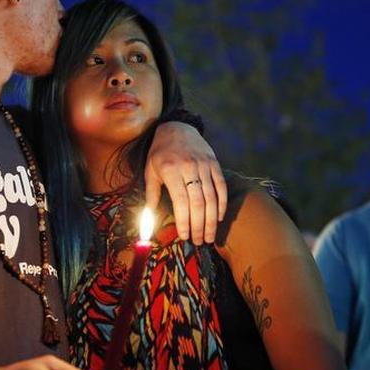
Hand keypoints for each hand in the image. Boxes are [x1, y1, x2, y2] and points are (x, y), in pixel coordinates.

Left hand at [145, 121, 227, 244]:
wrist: (176, 128)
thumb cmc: (159, 154)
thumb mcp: (150, 171)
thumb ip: (151, 195)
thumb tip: (148, 221)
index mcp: (171, 170)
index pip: (180, 202)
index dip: (184, 221)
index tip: (185, 236)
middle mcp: (189, 167)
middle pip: (198, 202)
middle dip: (200, 225)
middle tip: (200, 242)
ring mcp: (204, 164)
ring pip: (212, 197)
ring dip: (212, 220)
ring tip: (209, 236)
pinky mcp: (214, 163)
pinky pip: (221, 186)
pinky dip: (221, 204)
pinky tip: (219, 218)